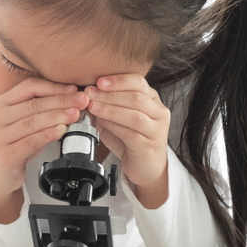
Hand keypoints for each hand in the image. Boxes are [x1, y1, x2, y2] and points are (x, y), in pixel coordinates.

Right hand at [0, 78, 89, 208]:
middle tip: (81, 101)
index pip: (29, 87)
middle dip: (61, 101)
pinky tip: (61, 130)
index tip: (74, 89)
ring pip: (32, 122)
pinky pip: (30, 141)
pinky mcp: (4, 154)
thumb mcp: (20, 125)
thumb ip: (39, 113)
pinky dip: (48, 134)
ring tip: (75, 114)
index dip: (53, 87)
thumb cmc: (10, 147)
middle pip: (33, 104)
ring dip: (57, 116)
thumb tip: (70, 103)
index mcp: (1, 104)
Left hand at [83, 74, 170, 200]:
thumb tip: (87, 93)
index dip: (118, 80)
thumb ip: (108, 104)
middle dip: (109, 94)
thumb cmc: (131, 138)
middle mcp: (159, 112)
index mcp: (152, 99)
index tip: (99, 81)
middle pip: (136, 97)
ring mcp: (157, 129)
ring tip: (92, 106)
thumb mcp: (118, 116)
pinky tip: (102, 122)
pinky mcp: (149, 146)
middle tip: (89, 94)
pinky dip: (114, 125)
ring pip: (134, 115)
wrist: (144, 166)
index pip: (138, 82)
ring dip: (110, 109)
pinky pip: (131, 133)